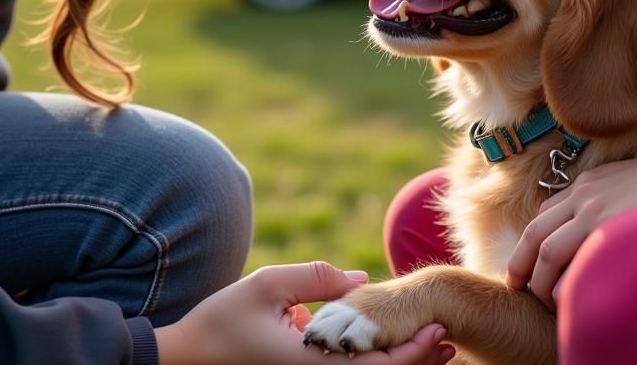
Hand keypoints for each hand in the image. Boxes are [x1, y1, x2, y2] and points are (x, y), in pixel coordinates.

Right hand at [156, 261, 455, 364]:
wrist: (189, 356)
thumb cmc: (225, 317)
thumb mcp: (269, 285)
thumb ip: (318, 279)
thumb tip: (363, 282)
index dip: (412, 350)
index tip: (438, 327)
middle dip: (416, 360)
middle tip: (447, 337)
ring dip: (399, 364)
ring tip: (433, 345)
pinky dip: (374, 363)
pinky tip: (389, 345)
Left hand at [505, 139, 636, 310]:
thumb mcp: (621, 182)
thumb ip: (601, 199)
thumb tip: (591, 228)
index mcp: (584, 185)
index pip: (543, 216)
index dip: (530, 244)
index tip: (526, 266)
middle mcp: (582, 197)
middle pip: (535, 235)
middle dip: (521, 265)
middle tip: (518, 286)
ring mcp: (595, 213)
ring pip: (549, 252)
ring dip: (543, 282)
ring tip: (550, 302)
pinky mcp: (613, 229)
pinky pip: (579, 265)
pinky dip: (570, 286)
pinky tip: (577, 299)